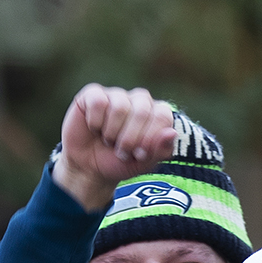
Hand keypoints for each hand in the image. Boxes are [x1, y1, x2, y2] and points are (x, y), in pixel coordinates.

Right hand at [50, 87, 174, 212]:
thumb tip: (172, 133)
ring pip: (119, 107)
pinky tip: (94, 128)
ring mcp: (117, 95)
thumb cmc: (120, 163)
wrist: (89, 167)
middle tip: (122, 152)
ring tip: (108, 141)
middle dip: (129, 139)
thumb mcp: (144, 163)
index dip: (150, 138)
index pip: (162, 116)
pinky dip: (95, 123)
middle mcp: (140, 100)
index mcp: (157, 113)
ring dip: (111, 133)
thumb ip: (161, 150)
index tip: (140, 155)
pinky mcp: (94, 94)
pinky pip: (98, 103)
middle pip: (142, 112)